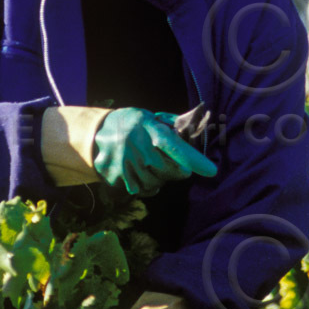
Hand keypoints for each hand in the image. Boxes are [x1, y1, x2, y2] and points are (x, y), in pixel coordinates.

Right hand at [91, 107, 216, 196]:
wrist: (97, 134)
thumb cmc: (133, 125)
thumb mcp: (151, 117)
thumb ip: (174, 124)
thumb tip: (200, 123)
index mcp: (149, 128)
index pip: (174, 146)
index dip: (192, 158)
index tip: (211, 171)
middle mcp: (136, 147)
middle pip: (169, 171)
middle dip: (177, 170)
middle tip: (171, 162)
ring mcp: (125, 164)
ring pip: (156, 183)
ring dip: (160, 178)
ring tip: (150, 164)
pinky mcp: (116, 178)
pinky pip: (141, 190)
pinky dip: (145, 185)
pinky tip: (139, 172)